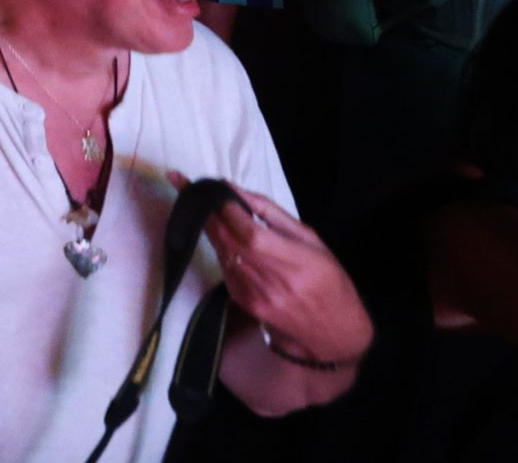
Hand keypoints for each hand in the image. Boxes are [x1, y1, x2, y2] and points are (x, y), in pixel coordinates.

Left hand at [184, 179, 373, 365]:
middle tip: (184, 184)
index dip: (227, 210)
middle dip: (203, 209)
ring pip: (220, 251)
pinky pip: (224, 267)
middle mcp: (271, 281)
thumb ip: (273, 215)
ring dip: (207, 225)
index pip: (250, 233)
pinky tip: (220, 234)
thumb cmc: (330, 281)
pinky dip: (220, 247)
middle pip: (226, 239)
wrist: (332, 333)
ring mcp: (253, 294)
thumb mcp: (312, 242)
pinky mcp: (242, 302)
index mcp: (295, 262)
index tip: (213, 187)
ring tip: (198, 203)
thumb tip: (236, 191)